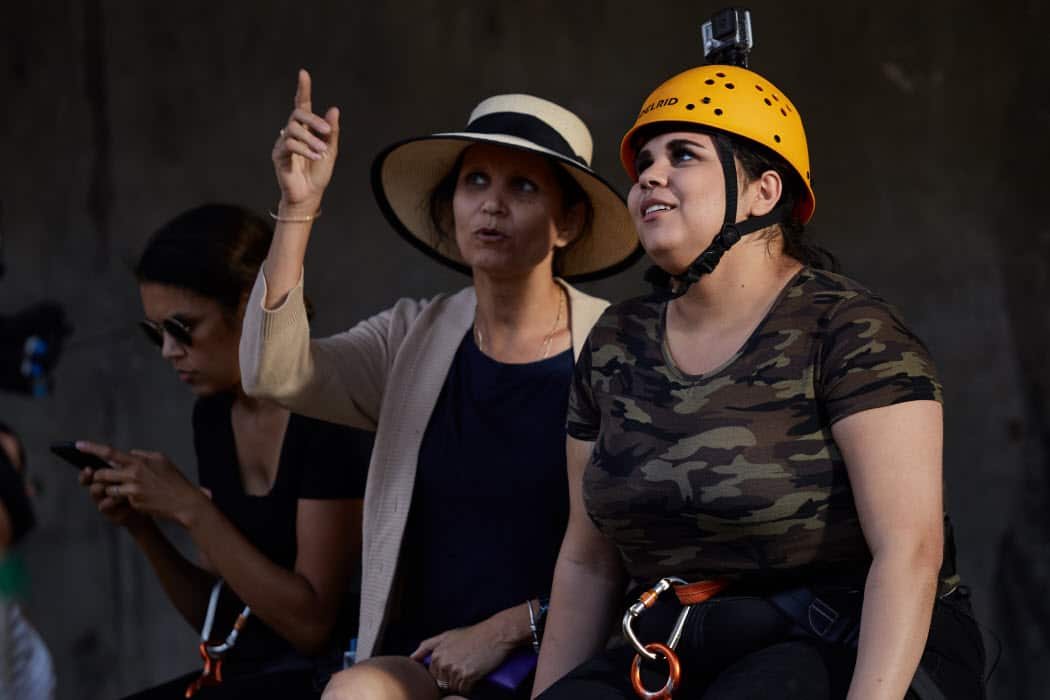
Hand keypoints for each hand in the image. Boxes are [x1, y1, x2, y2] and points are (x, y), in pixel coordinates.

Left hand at [77, 441, 209, 528]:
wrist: (184, 502)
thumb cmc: (174, 479)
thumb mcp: (162, 460)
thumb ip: (143, 455)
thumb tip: (129, 453)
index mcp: (139, 462)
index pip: (109, 453)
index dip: (91, 448)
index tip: (77, 445)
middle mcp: (133, 475)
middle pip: (103, 473)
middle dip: (99, 475)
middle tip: (101, 476)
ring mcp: (132, 490)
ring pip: (108, 488)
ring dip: (111, 488)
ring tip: (125, 488)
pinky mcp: (133, 503)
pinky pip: (120, 499)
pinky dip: (125, 498)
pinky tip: (141, 498)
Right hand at [272, 68, 339, 214]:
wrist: (310, 195)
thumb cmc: (319, 173)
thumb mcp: (331, 151)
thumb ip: (331, 132)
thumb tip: (334, 109)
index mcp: (307, 130)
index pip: (303, 105)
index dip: (303, 89)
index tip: (303, 73)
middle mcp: (293, 133)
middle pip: (298, 114)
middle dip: (314, 121)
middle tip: (327, 132)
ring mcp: (284, 143)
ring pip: (293, 128)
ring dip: (310, 139)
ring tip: (321, 152)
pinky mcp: (278, 155)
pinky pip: (289, 144)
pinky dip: (303, 148)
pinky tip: (314, 156)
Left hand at [410, 618, 516, 695]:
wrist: (496, 633)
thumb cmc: (474, 634)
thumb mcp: (447, 635)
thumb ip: (427, 645)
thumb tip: (412, 658)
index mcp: (436, 654)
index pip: (433, 676)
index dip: (443, 676)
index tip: (454, 672)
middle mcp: (443, 662)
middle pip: (442, 684)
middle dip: (451, 682)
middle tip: (464, 674)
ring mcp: (455, 670)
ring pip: (453, 689)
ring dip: (460, 687)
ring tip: (470, 676)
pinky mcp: (468, 676)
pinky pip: (464, 691)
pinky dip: (469, 690)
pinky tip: (474, 683)